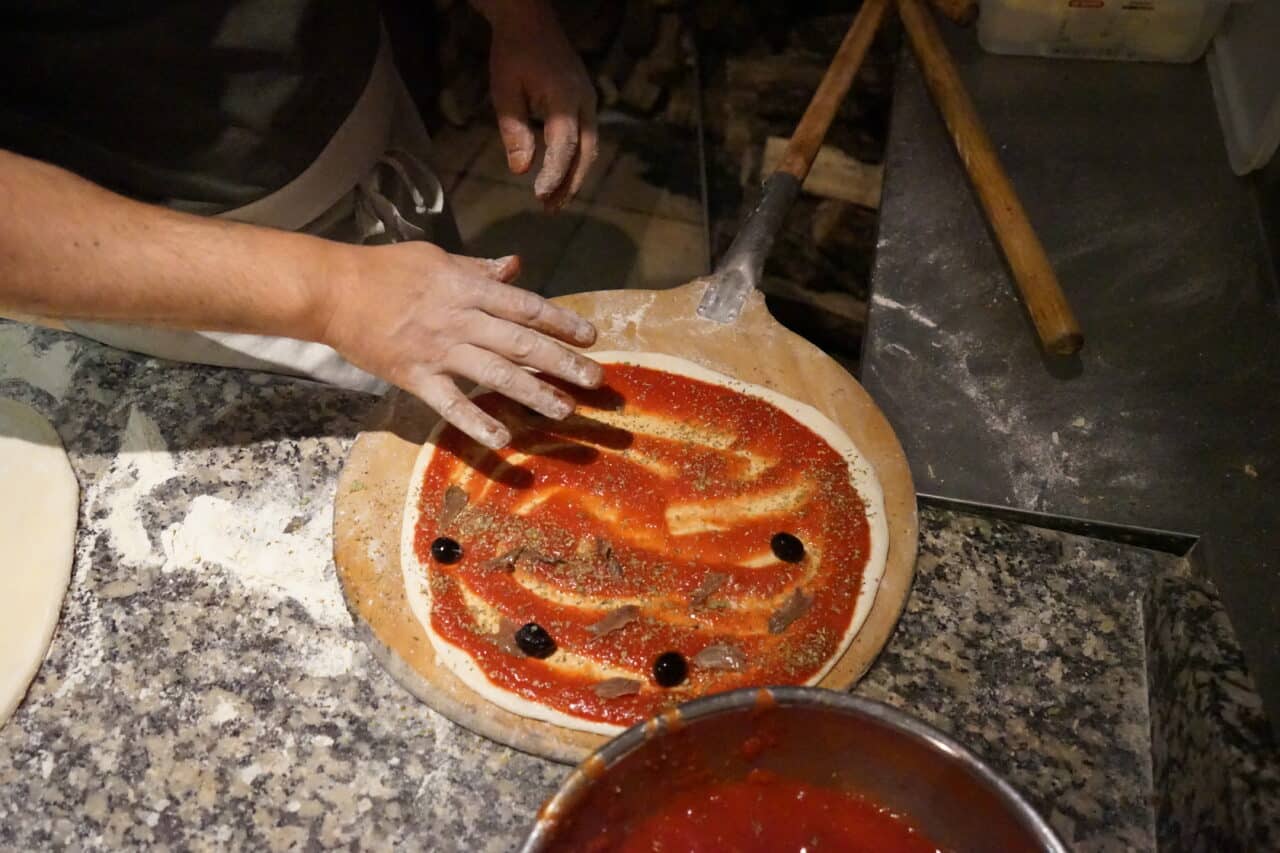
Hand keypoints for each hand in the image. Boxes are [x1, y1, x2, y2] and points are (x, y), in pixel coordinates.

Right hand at [318, 241, 601, 447]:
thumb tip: (515, 267)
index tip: (591, 336)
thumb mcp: (437, 259)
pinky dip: (477, 422)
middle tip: (596, 380)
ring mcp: (439, 351)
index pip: (526, 306)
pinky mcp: (416, 377)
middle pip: (522, 342)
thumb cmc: (385, 270)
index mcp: (468, 289)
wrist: (332, 290)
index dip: (562, 321)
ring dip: (534, 393)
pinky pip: (451, 404)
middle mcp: (461, 320)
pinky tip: (503, 440)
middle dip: (562, 361)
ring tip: (565, 410)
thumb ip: (478, 270)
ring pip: (496, 374)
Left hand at [481, 0, 598, 209]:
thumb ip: (514, 131)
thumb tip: (521, 170)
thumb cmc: (513, 54)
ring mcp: (590, 103)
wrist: (531, 22)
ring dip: (573, 177)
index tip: (540, 196)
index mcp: (564, 97)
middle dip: (569, 184)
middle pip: (585, 153)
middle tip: (551, 209)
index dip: (554, 174)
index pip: (564, 145)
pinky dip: (575, 162)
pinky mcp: (587, 104)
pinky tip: (560, 177)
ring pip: (590, 149)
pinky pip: (587, 140)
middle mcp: (585, 102)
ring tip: (554, 201)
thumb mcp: (505, 91)